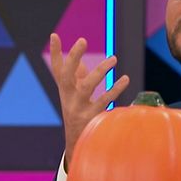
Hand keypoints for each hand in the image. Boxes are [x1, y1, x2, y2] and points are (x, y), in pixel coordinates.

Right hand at [49, 33, 129, 171]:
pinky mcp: (91, 118)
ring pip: (86, 87)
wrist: (77, 144)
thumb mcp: (76, 97)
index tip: (55, 35)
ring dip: (99, 71)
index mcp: (65, 91)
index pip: (57, 69)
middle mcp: (68, 98)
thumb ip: (79, 79)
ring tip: (113, 58)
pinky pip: (104, 102)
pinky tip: (125, 79)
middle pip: (66, 76)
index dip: (55, 53)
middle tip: (82, 40)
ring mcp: (78, 109)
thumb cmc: (79, 114)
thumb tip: (82, 62)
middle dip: (73, 57)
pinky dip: (115, 90)